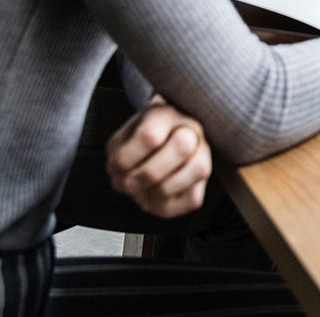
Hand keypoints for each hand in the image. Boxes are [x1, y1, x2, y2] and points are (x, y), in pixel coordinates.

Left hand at [105, 96, 212, 219]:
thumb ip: (120, 156)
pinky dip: (169, 205)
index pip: (150, 135)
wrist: (160, 142)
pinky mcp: (204, 181)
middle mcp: (192, 129)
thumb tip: (129, 182)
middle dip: (148, 174)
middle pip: (182, 147)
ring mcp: (204, 153)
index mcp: (166, 114)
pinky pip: (194, 198)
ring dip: (161, 190)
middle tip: (130, 184)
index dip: (127, 159)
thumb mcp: (121, 139)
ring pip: (197, 170)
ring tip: (143, 191)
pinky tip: (155, 197)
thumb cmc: (138, 142)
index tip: (115, 167)